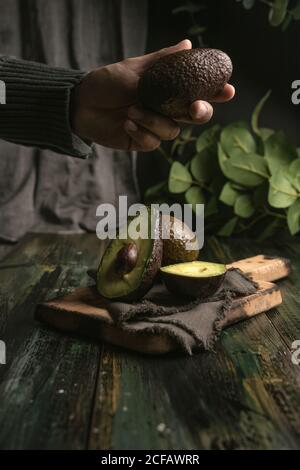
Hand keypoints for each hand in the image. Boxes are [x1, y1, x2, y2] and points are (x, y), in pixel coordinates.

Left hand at [71, 39, 234, 151]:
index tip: (227, 89)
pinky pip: (153, 143)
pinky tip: (126, 123)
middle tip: (195, 108)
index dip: (215, 93)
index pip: (197, 92)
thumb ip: (162, 61)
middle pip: (194, 116)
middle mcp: (165, 110)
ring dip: (154, 120)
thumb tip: (188, 45)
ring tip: (132, 110)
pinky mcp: (142, 142)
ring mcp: (154, 127)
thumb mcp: (135, 68)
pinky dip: (141, 131)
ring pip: (172, 131)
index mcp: (168, 91)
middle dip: (200, 112)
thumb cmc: (107, 82)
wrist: (81, 103)